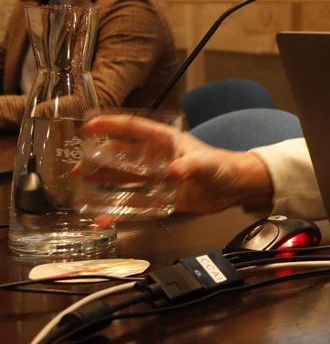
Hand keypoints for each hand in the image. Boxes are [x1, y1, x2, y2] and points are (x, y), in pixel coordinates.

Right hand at [82, 115, 273, 214]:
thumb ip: (193, 166)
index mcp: (167, 142)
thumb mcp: (209, 164)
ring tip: (81, 184)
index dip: (112, 125)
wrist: (238, 188)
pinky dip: (120, 211)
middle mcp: (158, 158)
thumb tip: (176, 171)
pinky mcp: (163, 197)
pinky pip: (137, 203)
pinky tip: (103, 218)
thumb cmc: (225, 167)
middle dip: (100, 158)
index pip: (135, 129)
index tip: (89, 126)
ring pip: (125, 178)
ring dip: (104, 181)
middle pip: (123, 155)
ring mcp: (159, 178)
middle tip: (78, 165)